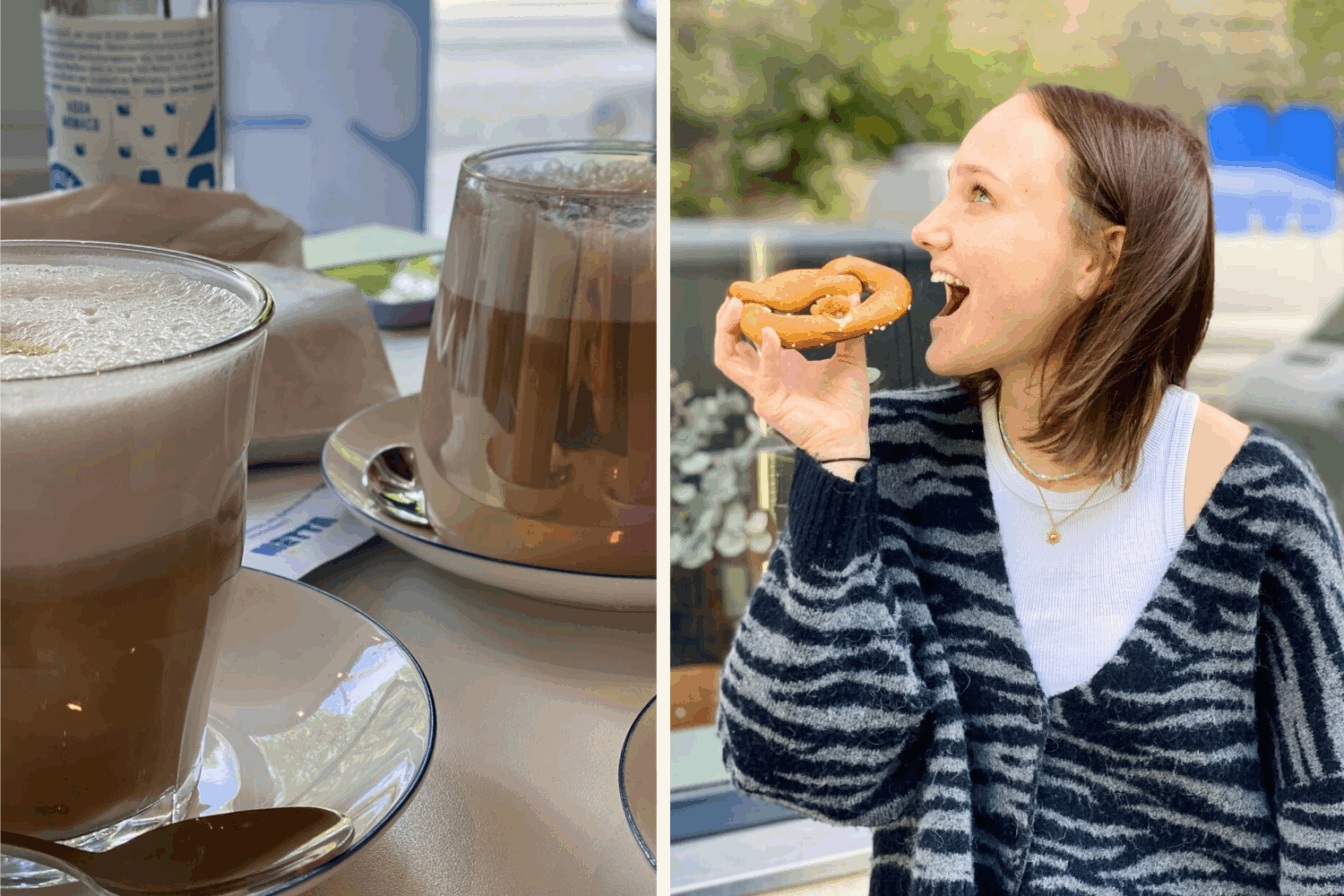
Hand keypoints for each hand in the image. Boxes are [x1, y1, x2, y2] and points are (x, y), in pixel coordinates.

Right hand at [714, 296, 869, 459]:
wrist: (849, 436)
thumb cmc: (847, 405)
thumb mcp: (850, 358)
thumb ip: (847, 330)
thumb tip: (854, 299)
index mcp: (780, 364)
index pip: (749, 337)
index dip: (745, 315)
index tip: (753, 292)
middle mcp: (766, 375)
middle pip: (729, 346)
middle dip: (726, 321)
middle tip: (736, 297)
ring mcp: (763, 390)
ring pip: (728, 360)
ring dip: (729, 332)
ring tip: (738, 307)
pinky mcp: (768, 403)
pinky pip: (761, 375)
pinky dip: (765, 352)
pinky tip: (771, 333)